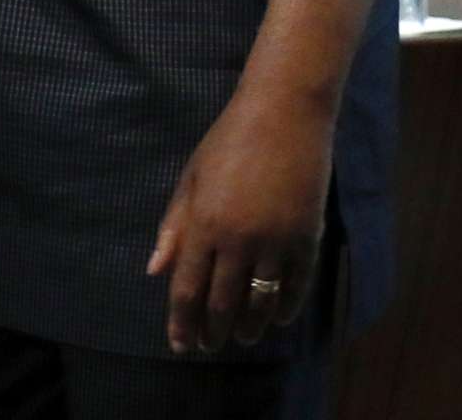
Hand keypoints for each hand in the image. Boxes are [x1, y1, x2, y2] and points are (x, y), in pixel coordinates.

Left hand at [147, 87, 331, 353]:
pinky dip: (285, 309)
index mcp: (203, 224)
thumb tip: (154, 271)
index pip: (187, 289)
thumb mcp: (191, 179)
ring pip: (260, 302)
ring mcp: (275, 242)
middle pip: (222, 303)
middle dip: (212, 331)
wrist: (284, 114)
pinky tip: (277, 320)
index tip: (180, 344)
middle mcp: (238, 240)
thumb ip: (174, 228)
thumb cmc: (229, 141)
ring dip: (249, 326)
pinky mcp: (306, 238)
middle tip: (208, 346)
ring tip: (241, 337)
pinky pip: (296, 287)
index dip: (182, 322)